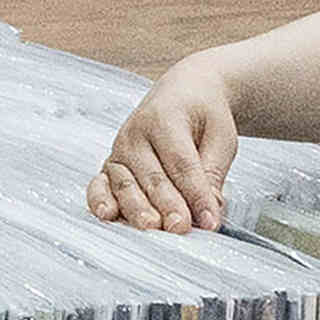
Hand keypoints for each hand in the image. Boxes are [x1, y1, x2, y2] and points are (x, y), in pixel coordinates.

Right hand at [86, 59, 242, 232]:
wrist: (183, 92)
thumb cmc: (202, 113)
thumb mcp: (220, 136)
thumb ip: (213, 174)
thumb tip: (208, 212)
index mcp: (165, 117)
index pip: (181, 163)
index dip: (195, 194)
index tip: (210, 220)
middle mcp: (136, 134)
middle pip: (152, 176)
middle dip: (167, 205)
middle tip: (181, 228)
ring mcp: (119, 150)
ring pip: (125, 184)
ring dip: (137, 209)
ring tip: (151, 227)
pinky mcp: (111, 166)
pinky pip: (100, 186)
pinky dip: (100, 201)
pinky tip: (108, 215)